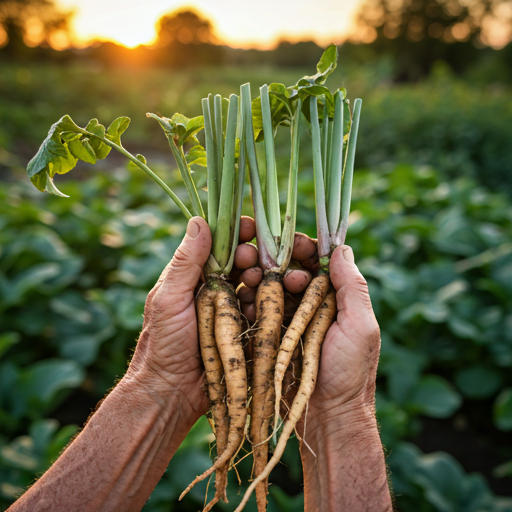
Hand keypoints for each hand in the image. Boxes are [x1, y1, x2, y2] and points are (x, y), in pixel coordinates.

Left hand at [125, 216, 283, 423]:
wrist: (171, 393)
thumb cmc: (163, 344)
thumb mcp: (169, 299)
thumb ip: (185, 262)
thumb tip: (199, 220)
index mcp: (194, 278)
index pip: (218, 246)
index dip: (235, 234)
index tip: (250, 227)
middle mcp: (215, 290)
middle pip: (241, 263)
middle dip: (252, 255)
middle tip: (253, 258)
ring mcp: (232, 311)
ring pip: (255, 285)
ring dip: (262, 279)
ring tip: (260, 280)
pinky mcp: (246, 331)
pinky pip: (262, 312)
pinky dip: (268, 304)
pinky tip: (270, 302)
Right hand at [235, 222, 380, 422]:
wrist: (328, 418)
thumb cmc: (350, 373)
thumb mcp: (360, 327)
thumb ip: (352, 287)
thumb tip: (341, 247)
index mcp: (333, 298)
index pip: (316, 262)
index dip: (302, 248)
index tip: (288, 243)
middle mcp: (310, 305)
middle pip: (288, 271)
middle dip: (274, 261)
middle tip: (261, 260)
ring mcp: (287, 322)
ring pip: (269, 289)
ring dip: (257, 280)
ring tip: (248, 277)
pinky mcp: (269, 338)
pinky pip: (255, 313)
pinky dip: (247, 303)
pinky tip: (240, 298)